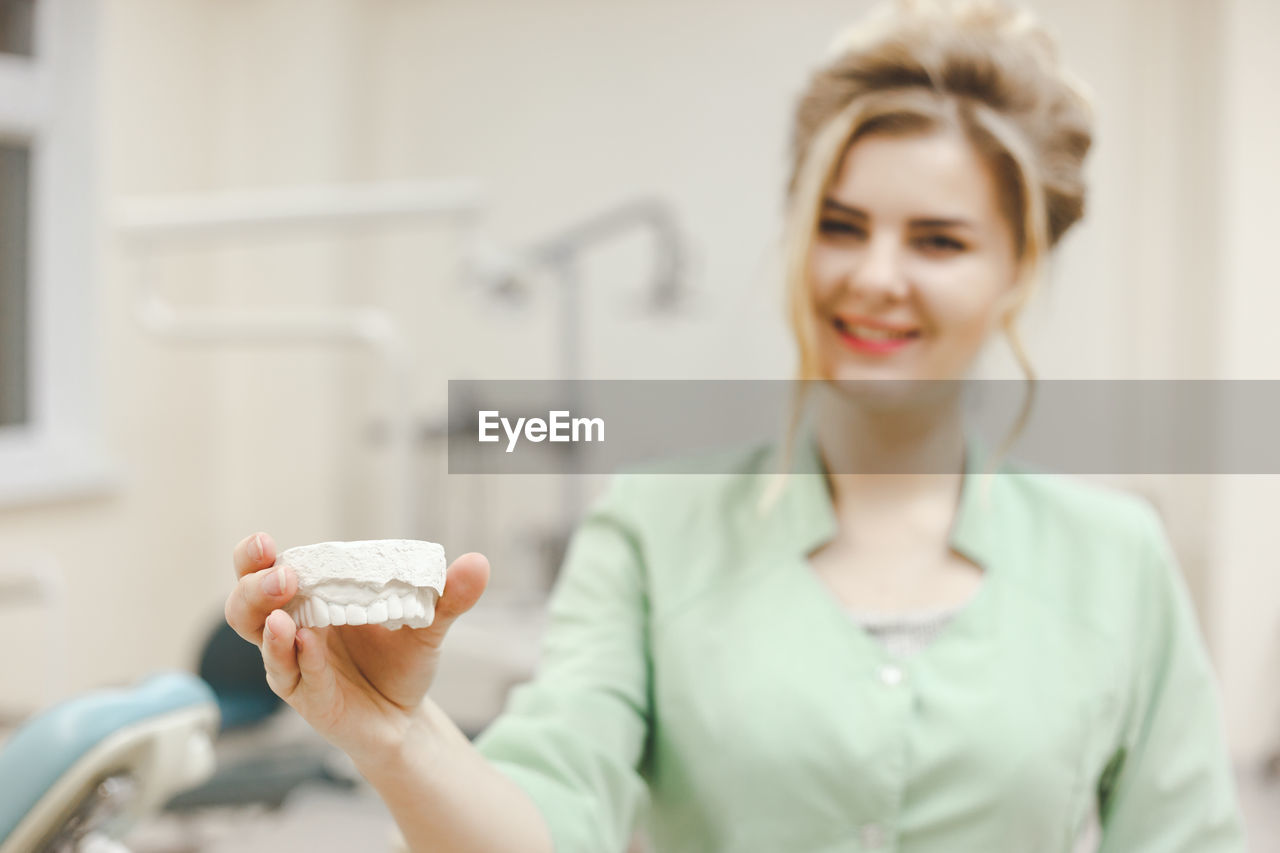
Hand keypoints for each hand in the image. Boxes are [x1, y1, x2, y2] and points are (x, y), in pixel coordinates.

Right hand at [224, 532, 488, 763]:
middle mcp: (293, 628)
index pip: (266, 568)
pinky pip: (292, 676)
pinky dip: (298, 658)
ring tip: (283, 611)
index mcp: (312, 598)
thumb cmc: (402, 663)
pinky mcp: (306, 696)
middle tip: (283, 573)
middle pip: (245, 602)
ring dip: (265, 621)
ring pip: (259, 640)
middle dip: (254, 583)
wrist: (407, 719)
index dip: (256, 554)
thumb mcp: (429, 624)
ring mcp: (294, 663)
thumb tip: (479, 562)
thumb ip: (449, 596)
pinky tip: (308, 643)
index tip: (266, 539)